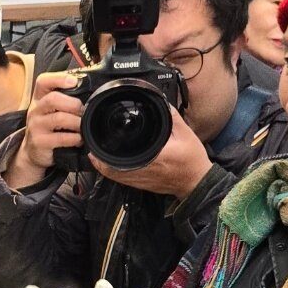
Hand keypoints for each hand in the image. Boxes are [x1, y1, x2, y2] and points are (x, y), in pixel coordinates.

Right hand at [3, 72, 84, 188]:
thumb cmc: (47, 127)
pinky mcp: (40, 141)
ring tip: (82, 126)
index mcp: (39, 99)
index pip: (43, 81)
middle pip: (53, 99)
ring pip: (59, 118)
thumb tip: (90, 91)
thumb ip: (64, 99)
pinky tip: (78, 139)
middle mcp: (35, 110)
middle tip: (82, 111)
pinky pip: (61, 137)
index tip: (74, 82)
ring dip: (76, 122)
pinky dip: (74, 138)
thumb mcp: (50, 110)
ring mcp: (36, 126)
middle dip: (73, 104)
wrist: (32, 151)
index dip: (59, 78)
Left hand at [93, 107, 211, 198]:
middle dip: (97, 156)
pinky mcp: (139, 184)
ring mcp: (138, 179)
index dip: (102, 152)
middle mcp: (140, 171)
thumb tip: (161, 103)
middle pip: (108, 168)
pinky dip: (110, 171)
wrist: (196, 181)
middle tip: (91, 144)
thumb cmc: (191, 160)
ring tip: (96, 151)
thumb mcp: (185, 134)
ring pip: (111, 175)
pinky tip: (107, 162)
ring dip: (101, 164)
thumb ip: (172, 118)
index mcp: (150, 158)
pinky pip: (118, 179)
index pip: (118, 158)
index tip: (94, 141)